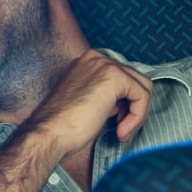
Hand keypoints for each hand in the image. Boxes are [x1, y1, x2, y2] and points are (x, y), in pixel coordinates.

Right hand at [28, 49, 152, 157]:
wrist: (49, 134)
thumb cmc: (63, 126)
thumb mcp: (88, 103)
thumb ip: (106, 96)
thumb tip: (126, 104)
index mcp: (87, 62)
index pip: (122, 78)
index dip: (124, 104)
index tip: (116, 122)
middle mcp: (96, 58)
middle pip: (135, 80)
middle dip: (133, 108)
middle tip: (120, 128)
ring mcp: (105, 65)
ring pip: (143, 87)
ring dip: (137, 114)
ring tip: (121, 132)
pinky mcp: (115, 77)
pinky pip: (142, 96)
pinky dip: (137, 117)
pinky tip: (120, 131)